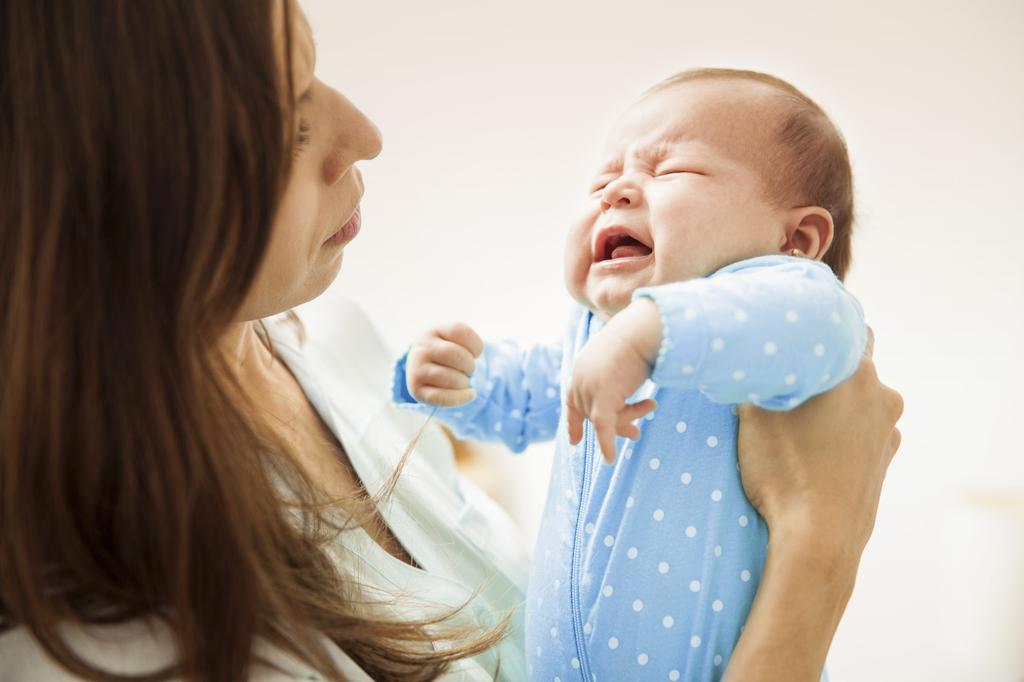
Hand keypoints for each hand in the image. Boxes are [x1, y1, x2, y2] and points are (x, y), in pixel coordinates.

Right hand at [405, 322, 483, 406]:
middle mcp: (422, 347)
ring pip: (450, 378)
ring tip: (464, 381)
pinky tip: (469, 394)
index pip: (459, 331)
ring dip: (464, 382)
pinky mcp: (416, 389)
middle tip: (469, 369)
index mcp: (433, 330)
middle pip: (457, 355)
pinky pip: (442, 397)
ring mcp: (416, 368)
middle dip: (470, 365)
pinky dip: (461, 397)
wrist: (420, 365)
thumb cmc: (445, 351)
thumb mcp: (453, 339)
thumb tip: (473, 365)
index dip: (476, 345)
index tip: (476, 353)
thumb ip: (467, 343)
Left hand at [566, 299, 661, 462]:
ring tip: (651, 405)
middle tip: (636, 435)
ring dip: (630, 419)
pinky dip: (607, 444)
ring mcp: (589, 388)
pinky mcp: (602, 397)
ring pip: (605, 419)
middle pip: (592, 414)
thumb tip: (627, 380)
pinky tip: (610, 459)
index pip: (573, 399)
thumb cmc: (640, 337)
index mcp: (582, 367)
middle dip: (617, 425)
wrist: (643, 329)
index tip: (574, 441)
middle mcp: (580, 378)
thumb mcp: (622, 359)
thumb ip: (617, 375)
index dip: (574, 421)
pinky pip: (604, 427)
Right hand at [725, 328, 902, 681]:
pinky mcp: (884, 460)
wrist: (817, 539)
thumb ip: (756, 378)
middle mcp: (881, 394)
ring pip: (859, 398)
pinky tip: (813, 448)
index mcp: (853, 372)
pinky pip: (862, 430)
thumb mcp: (753, 414)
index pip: (845, 323)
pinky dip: (843, 431)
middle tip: (787, 375)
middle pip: (852, 362)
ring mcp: (888, 430)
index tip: (793, 332)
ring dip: (835, 400)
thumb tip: (742, 359)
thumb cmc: (783, 471)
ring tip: (798, 418)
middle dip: (823, 365)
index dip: (818, 324)